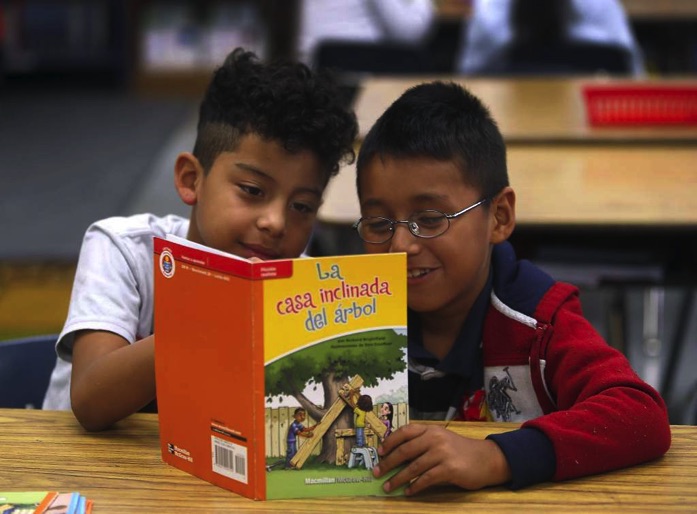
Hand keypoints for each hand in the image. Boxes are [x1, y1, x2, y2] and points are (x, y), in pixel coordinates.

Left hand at [372, 423, 510, 494]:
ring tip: (388, 487)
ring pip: (413, 467)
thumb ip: (423, 443)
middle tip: (377, 473)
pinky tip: (409, 492)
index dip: (390, 441)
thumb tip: (397, 456)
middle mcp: (435, 438)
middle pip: (405, 450)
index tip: (380, 452)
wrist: (486, 459)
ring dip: (398, 479)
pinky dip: (415, 487)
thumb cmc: (460, 451)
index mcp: (431, 430)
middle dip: (388, 463)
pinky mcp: (449, 469)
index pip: (405, 431)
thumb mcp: (441, 439)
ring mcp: (442, 453)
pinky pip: (426, 479)